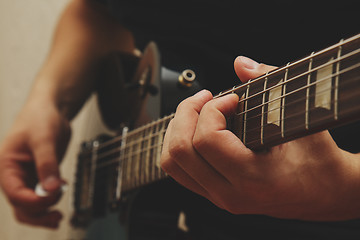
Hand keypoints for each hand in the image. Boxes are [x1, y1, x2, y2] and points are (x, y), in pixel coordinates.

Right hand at [0, 97, 70, 227]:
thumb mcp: (44, 138)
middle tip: (58, 217)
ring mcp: (27, 177)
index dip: (34, 201)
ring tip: (59, 214)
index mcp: (6, 166)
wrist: (50, 109)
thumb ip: (48, 163)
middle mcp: (13, 175)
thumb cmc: (40, 117)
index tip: (53, 196)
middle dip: (38, 214)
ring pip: (31, 205)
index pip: (15, 194)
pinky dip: (51, 199)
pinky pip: (42, 195)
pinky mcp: (39, 176)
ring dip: (44, 211)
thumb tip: (52, 188)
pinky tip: (62, 190)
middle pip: (21, 206)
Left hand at [161, 56, 359, 220]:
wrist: (324, 194)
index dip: (212, 109)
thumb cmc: (318, 160)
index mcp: (253, 179)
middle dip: (186, 114)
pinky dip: (179, 144)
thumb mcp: (303, 120)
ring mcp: (218, 198)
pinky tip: (196, 128)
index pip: (207, 140)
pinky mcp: (213, 195)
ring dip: (177, 129)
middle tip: (205, 98)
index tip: (231, 98)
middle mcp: (230, 194)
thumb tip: (240, 63)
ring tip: (197, 111)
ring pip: (172, 163)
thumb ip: (271, 85)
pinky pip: (179, 170)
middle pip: (180, 151)